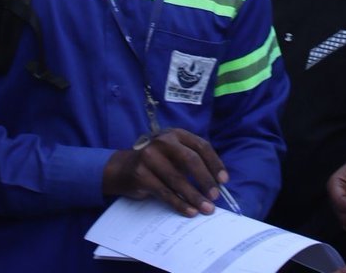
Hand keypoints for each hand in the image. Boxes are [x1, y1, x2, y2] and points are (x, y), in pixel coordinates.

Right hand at [102, 128, 226, 216]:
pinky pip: (165, 192)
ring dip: (194, 196)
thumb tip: (217, 183)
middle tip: (216, 196)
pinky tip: (189, 211)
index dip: (215, 164)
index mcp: (176, 134)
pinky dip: (179, 203)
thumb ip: (191, 161)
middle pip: (191, 160)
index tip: (224, 180)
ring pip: (178, 179)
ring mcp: (150, 156)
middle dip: (206, 180)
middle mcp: (163, 141)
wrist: (122, 168)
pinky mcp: (141, 174)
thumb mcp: (173, 154)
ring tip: (206, 208)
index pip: (201, 146)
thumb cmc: (156, 163)